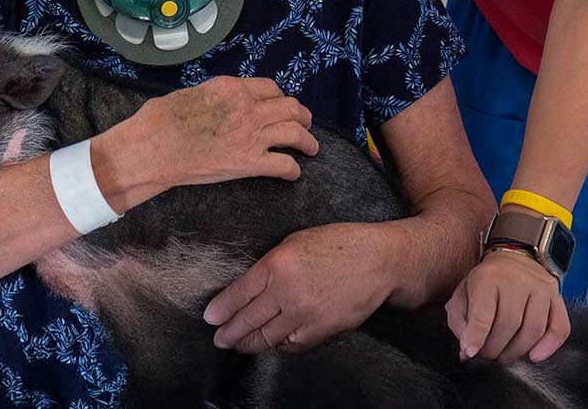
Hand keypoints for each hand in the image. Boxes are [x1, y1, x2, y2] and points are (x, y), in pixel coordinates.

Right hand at [139, 76, 317, 187]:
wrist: (156, 147)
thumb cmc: (164, 119)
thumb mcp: (193, 93)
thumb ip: (216, 96)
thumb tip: (220, 102)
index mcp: (234, 88)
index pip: (270, 88)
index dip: (280, 96)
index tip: (282, 103)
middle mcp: (249, 109)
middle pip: (289, 107)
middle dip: (302, 115)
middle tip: (306, 123)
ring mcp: (251, 136)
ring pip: (294, 133)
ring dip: (307, 140)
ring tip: (312, 147)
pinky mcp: (248, 163)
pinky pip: (282, 165)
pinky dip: (293, 169)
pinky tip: (294, 173)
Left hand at [202, 223, 393, 352]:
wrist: (378, 261)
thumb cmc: (339, 243)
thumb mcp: (298, 241)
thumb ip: (272, 264)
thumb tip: (251, 286)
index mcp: (278, 264)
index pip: (240, 292)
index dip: (222, 308)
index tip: (210, 317)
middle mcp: (288, 292)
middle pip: (249, 319)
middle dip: (230, 332)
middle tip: (218, 337)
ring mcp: (305, 316)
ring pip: (267, 337)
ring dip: (248, 343)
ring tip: (236, 345)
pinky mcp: (321, 332)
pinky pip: (290, 345)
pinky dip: (277, 346)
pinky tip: (268, 344)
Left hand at [445, 248, 569, 363]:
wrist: (515, 256)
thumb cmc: (487, 282)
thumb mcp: (464, 292)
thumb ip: (459, 321)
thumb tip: (467, 351)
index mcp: (487, 277)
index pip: (483, 312)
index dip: (476, 336)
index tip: (470, 351)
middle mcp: (516, 279)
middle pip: (509, 324)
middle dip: (495, 349)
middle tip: (487, 355)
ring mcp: (539, 287)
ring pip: (533, 329)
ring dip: (517, 352)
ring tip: (504, 355)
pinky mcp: (556, 296)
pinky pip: (560, 327)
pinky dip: (548, 347)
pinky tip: (534, 356)